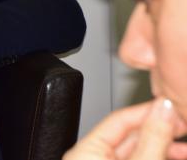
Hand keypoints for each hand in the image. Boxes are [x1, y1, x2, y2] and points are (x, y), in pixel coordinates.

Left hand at [64, 98, 186, 159]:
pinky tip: (179, 155)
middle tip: (184, 123)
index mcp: (85, 152)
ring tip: (186, 146)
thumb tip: (163, 110)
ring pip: (140, 152)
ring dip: (166, 147)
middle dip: (162, 131)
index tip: (172, 107)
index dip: (148, 111)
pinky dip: (158, 157)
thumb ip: (152, 139)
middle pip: (131, 137)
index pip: (119, 120)